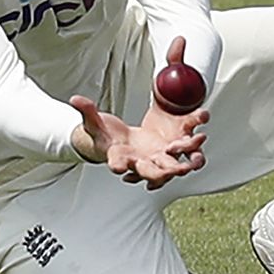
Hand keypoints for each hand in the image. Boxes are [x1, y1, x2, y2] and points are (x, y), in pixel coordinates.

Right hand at [70, 94, 208, 190]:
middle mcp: (136, 163)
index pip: (116, 163)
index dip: (118, 165)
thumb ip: (87, 111)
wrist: (116, 142)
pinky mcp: (164, 153)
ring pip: (167, 168)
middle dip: (157, 174)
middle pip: (146, 172)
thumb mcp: (94, 123)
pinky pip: (178, 155)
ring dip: (179, 167)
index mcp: (117, 157)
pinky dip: (188, 151)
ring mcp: (152, 160)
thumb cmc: (104, 135)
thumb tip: (74, 99)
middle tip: (168, 174)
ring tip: (189, 163)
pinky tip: (199, 140)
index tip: (118, 167)